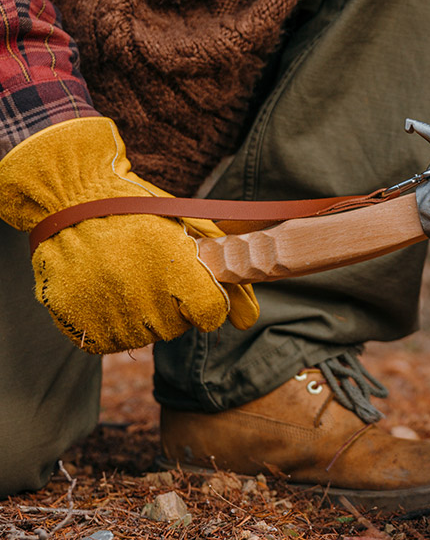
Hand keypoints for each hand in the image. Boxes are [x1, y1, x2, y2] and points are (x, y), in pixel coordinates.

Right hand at [0, 117, 258, 353]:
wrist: (70, 198)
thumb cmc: (141, 211)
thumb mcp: (192, 232)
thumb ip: (229, 276)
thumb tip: (250, 322)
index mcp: (179, 275)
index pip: (211, 315)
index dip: (206, 301)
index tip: (193, 285)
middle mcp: (146, 302)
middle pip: (178, 327)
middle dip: (172, 304)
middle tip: (150, 270)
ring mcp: (110, 315)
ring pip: (144, 336)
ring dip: (140, 314)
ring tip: (124, 276)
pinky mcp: (79, 324)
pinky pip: (110, 341)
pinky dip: (110, 322)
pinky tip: (104, 290)